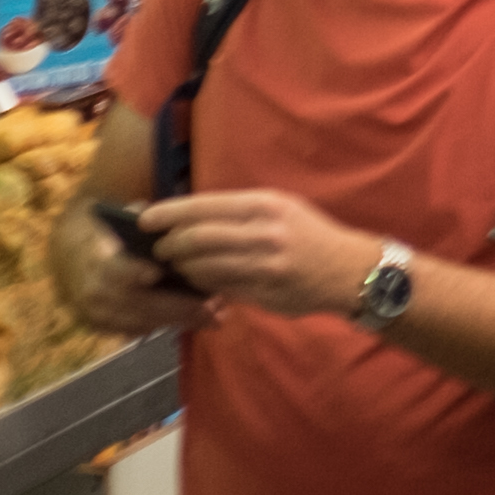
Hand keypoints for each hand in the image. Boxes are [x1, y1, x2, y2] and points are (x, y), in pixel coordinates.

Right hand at [63, 212, 216, 342]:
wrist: (74, 262)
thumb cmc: (112, 236)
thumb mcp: (123, 221)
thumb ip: (146, 221)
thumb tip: (175, 220)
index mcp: (96, 261)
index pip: (112, 269)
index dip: (133, 272)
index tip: (158, 273)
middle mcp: (93, 293)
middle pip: (136, 304)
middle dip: (177, 307)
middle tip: (214, 306)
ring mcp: (98, 316)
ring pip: (142, 323)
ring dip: (180, 321)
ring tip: (215, 316)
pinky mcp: (106, 330)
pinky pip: (141, 332)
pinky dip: (170, 326)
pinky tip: (198, 321)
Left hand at [142, 189, 384, 322]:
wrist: (350, 270)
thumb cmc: (309, 235)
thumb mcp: (281, 209)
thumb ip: (240, 214)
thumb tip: (190, 219)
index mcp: (264, 204)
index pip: (203, 206)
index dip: (168, 213)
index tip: (144, 218)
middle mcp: (263, 230)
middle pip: (196, 237)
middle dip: (168, 244)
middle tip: (156, 249)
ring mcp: (264, 262)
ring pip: (203, 265)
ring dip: (182, 267)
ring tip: (174, 266)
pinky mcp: (264, 290)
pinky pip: (220, 286)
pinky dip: (202, 283)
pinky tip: (197, 282)